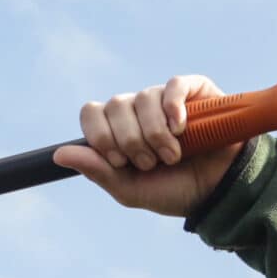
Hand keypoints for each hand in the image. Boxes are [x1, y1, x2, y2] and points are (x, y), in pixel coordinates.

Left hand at [54, 74, 245, 218]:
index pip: (91, 113)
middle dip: (131, 141)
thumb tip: (58, 155)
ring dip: (155, 133)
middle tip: (151, 163)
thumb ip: (97, 171)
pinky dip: (173, 107)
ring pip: (143, 98)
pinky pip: (173, 85)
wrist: (218, 192)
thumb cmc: (173, 190)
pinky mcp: (194, 90)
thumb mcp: (130, 190)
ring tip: (173, 155)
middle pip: (115, 105)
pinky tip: (180, 128)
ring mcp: (164, 98)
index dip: (101, 135)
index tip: (120, 160)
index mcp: (118, 130)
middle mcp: (138, 110)